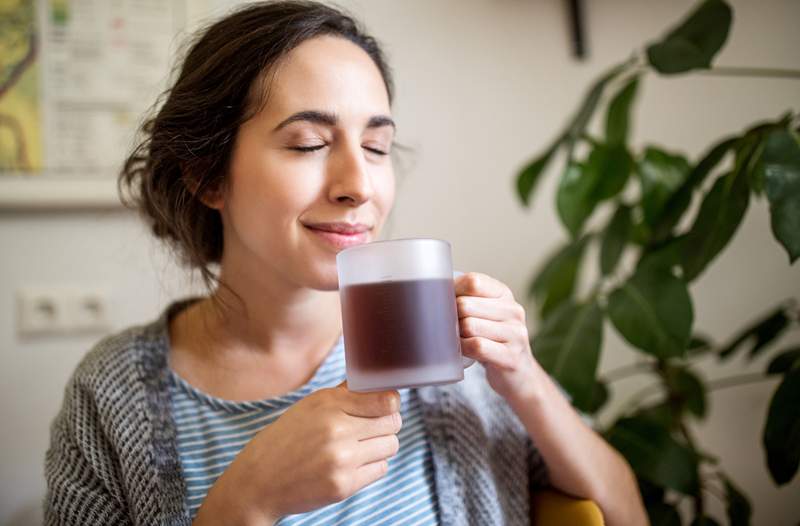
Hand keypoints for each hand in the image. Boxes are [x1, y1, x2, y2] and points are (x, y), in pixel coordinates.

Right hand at [194, 382, 401, 524]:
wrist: (258, 481)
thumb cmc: (285, 439)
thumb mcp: (309, 406)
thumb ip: (344, 394)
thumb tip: (375, 382)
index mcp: (329, 403)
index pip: (386, 400)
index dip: (390, 403)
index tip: (385, 405)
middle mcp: (337, 429)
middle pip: (393, 423)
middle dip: (386, 424)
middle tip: (370, 428)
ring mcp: (342, 459)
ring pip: (391, 446)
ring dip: (380, 446)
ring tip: (360, 446)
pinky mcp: (343, 485)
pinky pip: (380, 469)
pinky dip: (371, 466)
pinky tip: (352, 463)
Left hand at [455, 272, 537, 402]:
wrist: (519, 373)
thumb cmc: (491, 339)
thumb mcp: (485, 312)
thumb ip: (466, 298)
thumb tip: (431, 290)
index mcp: (504, 294)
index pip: (473, 281)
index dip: (453, 292)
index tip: (448, 303)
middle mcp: (513, 310)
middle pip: (466, 305)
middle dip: (451, 317)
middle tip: (450, 327)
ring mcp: (515, 334)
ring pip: (469, 325)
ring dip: (456, 335)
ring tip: (458, 340)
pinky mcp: (511, 357)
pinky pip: (477, 346)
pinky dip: (463, 348)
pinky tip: (462, 350)